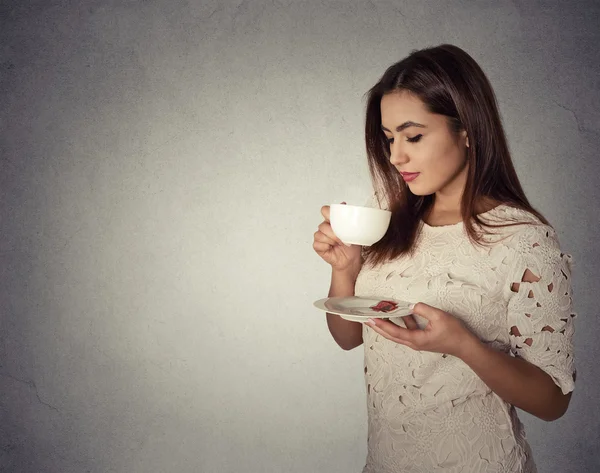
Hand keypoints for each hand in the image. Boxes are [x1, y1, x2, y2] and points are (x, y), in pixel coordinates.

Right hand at [313, 203, 361, 272]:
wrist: (351, 259)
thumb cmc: (352, 245)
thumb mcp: (354, 230)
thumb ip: (347, 217)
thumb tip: (343, 204)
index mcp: (332, 220)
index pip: (325, 211)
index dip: (328, 213)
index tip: (336, 219)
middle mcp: (325, 227)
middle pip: (323, 225)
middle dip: (334, 232)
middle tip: (342, 238)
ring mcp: (320, 236)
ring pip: (320, 234)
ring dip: (332, 240)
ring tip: (339, 244)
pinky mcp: (318, 246)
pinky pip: (318, 243)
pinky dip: (326, 246)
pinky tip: (332, 248)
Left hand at [364, 302, 478, 357]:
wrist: (465, 347)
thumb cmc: (454, 333)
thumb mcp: (439, 317)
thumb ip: (423, 309)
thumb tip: (411, 305)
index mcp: (416, 339)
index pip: (393, 331)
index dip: (380, 324)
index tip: (370, 318)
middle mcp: (413, 343)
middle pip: (390, 335)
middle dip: (377, 327)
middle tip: (365, 319)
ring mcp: (417, 342)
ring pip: (396, 334)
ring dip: (386, 326)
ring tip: (376, 316)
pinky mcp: (421, 339)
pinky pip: (406, 331)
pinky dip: (399, 324)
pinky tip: (397, 314)